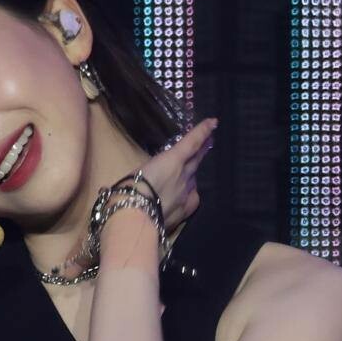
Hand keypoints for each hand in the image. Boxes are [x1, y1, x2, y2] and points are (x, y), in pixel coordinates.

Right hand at [137, 116, 217, 232]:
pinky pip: (192, 199)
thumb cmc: (129, 191)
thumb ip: (144, 173)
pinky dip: (189, 195)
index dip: (203, 131)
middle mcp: (184, 174)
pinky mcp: (185, 210)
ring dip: (192, 174)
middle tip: (209, 141)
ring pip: (193, 180)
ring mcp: (187, 193)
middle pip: (197, 160)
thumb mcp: (134, 174)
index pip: (192, 142)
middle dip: (203, 150)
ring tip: (191, 170)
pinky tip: (185, 198)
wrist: (136, 218)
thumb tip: (128, 181)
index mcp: (172, 160)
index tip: (213, 122)